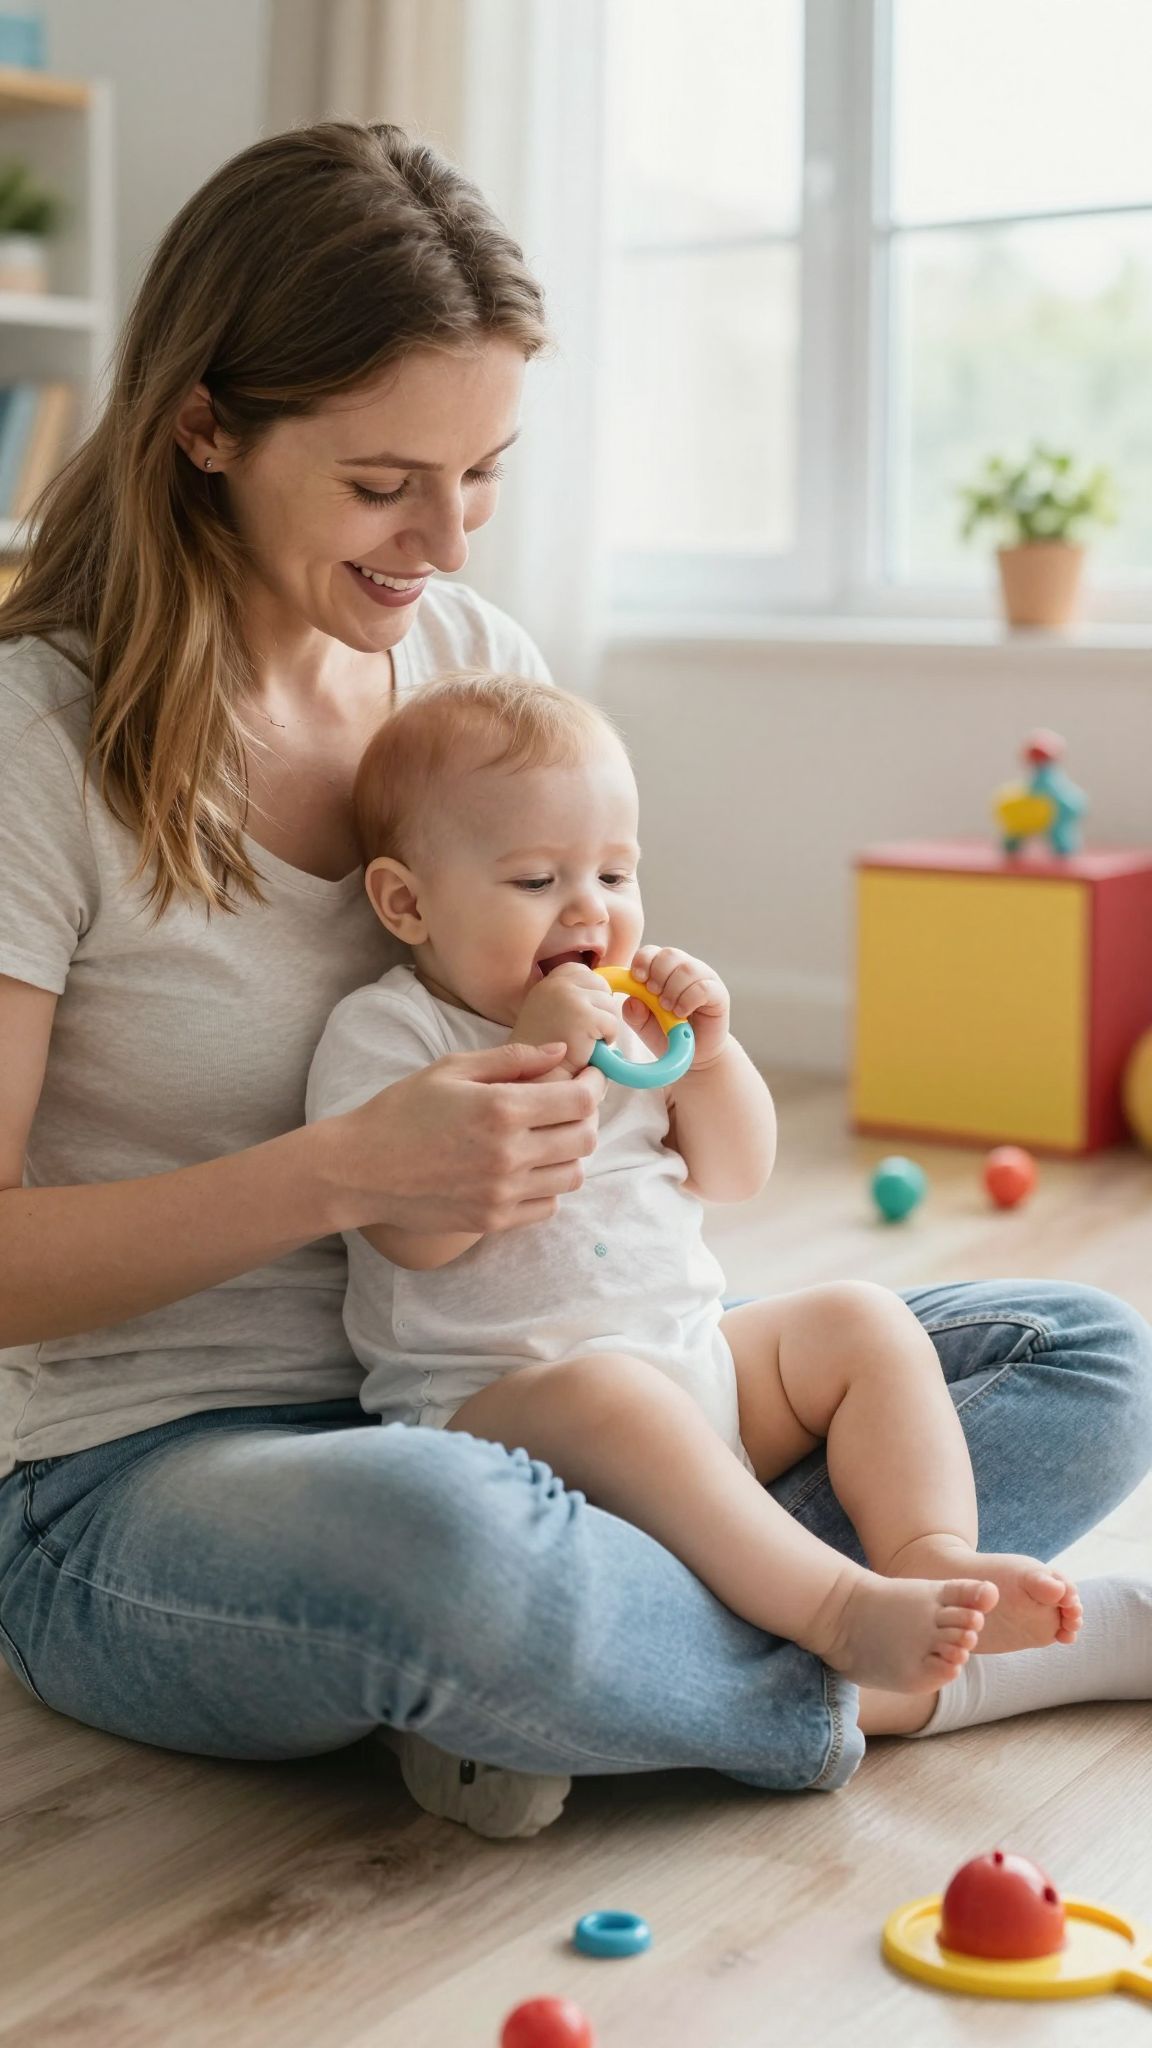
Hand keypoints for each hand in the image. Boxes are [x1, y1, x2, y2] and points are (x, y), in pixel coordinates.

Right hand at [323, 1042, 605, 1234]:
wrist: (360, 1169)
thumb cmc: (402, 1111)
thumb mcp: (451, 1069)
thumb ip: (511, 1059)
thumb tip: (560, 1052)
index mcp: (501, 1109)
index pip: (580, 1101)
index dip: (594, 1085)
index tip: (589, 1077)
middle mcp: (509, 1154)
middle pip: (585, 1139)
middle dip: (587, 1117)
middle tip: (572, 1106)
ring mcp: (503, 1192)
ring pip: (572, 1176)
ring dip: (570, 1153)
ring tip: (550, 1137)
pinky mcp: (493, 1220)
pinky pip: (547, 1206)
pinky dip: (549, 1186)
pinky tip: (529, 1168)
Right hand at [512, 963, 618, 1075]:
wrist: (534, 1075)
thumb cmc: (545, 1049)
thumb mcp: (551, 1010)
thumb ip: (571, 995)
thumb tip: (606, 987)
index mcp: (550, 980)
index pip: (586, 974)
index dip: (591, 997)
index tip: (580, 1017)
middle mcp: (557, 983)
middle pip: (602, 986)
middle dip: (601, 1010)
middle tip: (585, 1032)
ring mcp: (569, 997)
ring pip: (611, 1004)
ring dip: (605, 1025)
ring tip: (585, 1041)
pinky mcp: (583, 1016)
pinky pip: (613, 1023)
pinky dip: (608, 1038)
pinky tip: (590, 1048)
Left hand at [625, 945, 731, 1066]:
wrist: (693, 1056)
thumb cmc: (667, 1035)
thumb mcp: (643, 1026)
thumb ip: (634, 1014)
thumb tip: (632, 1000)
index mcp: (663, 970)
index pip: (651, 952)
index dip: (643, 961)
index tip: (637, 978)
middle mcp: (684, 969)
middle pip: (669, 954)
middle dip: (658, 974)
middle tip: (654, 995)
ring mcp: (703, 979)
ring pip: (687, 969)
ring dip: (672, 989)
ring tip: (668, 1008)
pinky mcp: (718, 993)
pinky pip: (704, 987)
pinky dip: (688, 1000)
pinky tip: (682, 1013)